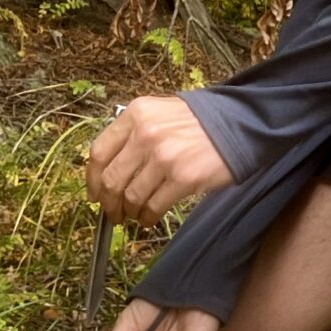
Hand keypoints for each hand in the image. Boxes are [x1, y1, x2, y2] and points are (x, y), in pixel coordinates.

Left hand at [88, 95, 232, 225]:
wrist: (239, 123)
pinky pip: (154, 206)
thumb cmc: (199, 120)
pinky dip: (147, 217)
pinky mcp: (183, 178)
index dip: (92, 178)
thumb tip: (110, 168)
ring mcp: (164, 157)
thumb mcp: (160, 113)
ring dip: (128, 212)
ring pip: (131, 196)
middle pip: (111, 178)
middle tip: (113, 212)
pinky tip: (149, 218)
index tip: (94, 193)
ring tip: (133, 215)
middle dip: (108, 202)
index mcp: (136, 115)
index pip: (99, 152)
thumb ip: (134, 132)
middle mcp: (146, 134)